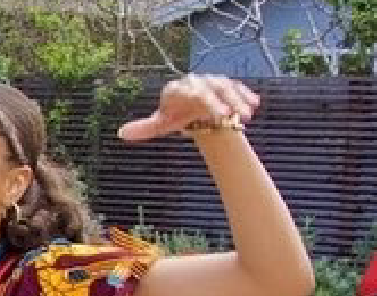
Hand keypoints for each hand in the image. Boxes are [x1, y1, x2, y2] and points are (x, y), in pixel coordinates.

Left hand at [117, 74, 257, 141]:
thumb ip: (144, 128)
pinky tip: (255, 104)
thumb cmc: (173, 116)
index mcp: (178, 89)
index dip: (205, 101)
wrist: (190, 109)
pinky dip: (246, 95)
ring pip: (226, 87)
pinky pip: (237, 88)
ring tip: (247, 115)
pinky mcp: (226, 85)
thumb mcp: (160, 124)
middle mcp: (197, 81)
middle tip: (233, 117)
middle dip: (224, 102)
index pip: (191, 92)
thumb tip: (121, 133)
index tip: (217, 115)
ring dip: (238, 100)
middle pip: (211, 89)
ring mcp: (213, 82)